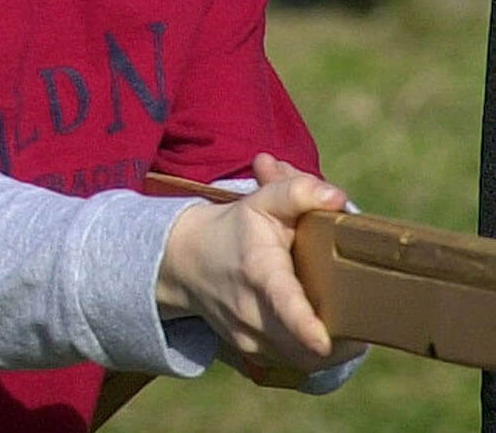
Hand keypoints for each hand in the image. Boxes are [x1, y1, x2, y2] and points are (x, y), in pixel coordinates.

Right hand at [156, 153, 364, 372]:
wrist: (184, 260)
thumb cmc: (233, 229)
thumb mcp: (260, 202)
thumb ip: (298, 192)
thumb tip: (338, 198)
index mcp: (258, 270)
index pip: (281, 301)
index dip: (303, 324)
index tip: (322, 340)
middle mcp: (249, 310)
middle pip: (304, 342)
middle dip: (343, 341)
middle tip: (370, 322)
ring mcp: (249, 337)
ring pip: (304, 359)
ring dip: (335, 349)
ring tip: (354, 326)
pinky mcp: (252, 353)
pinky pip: (296, 362)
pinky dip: (316, 352)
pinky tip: (328, 331)